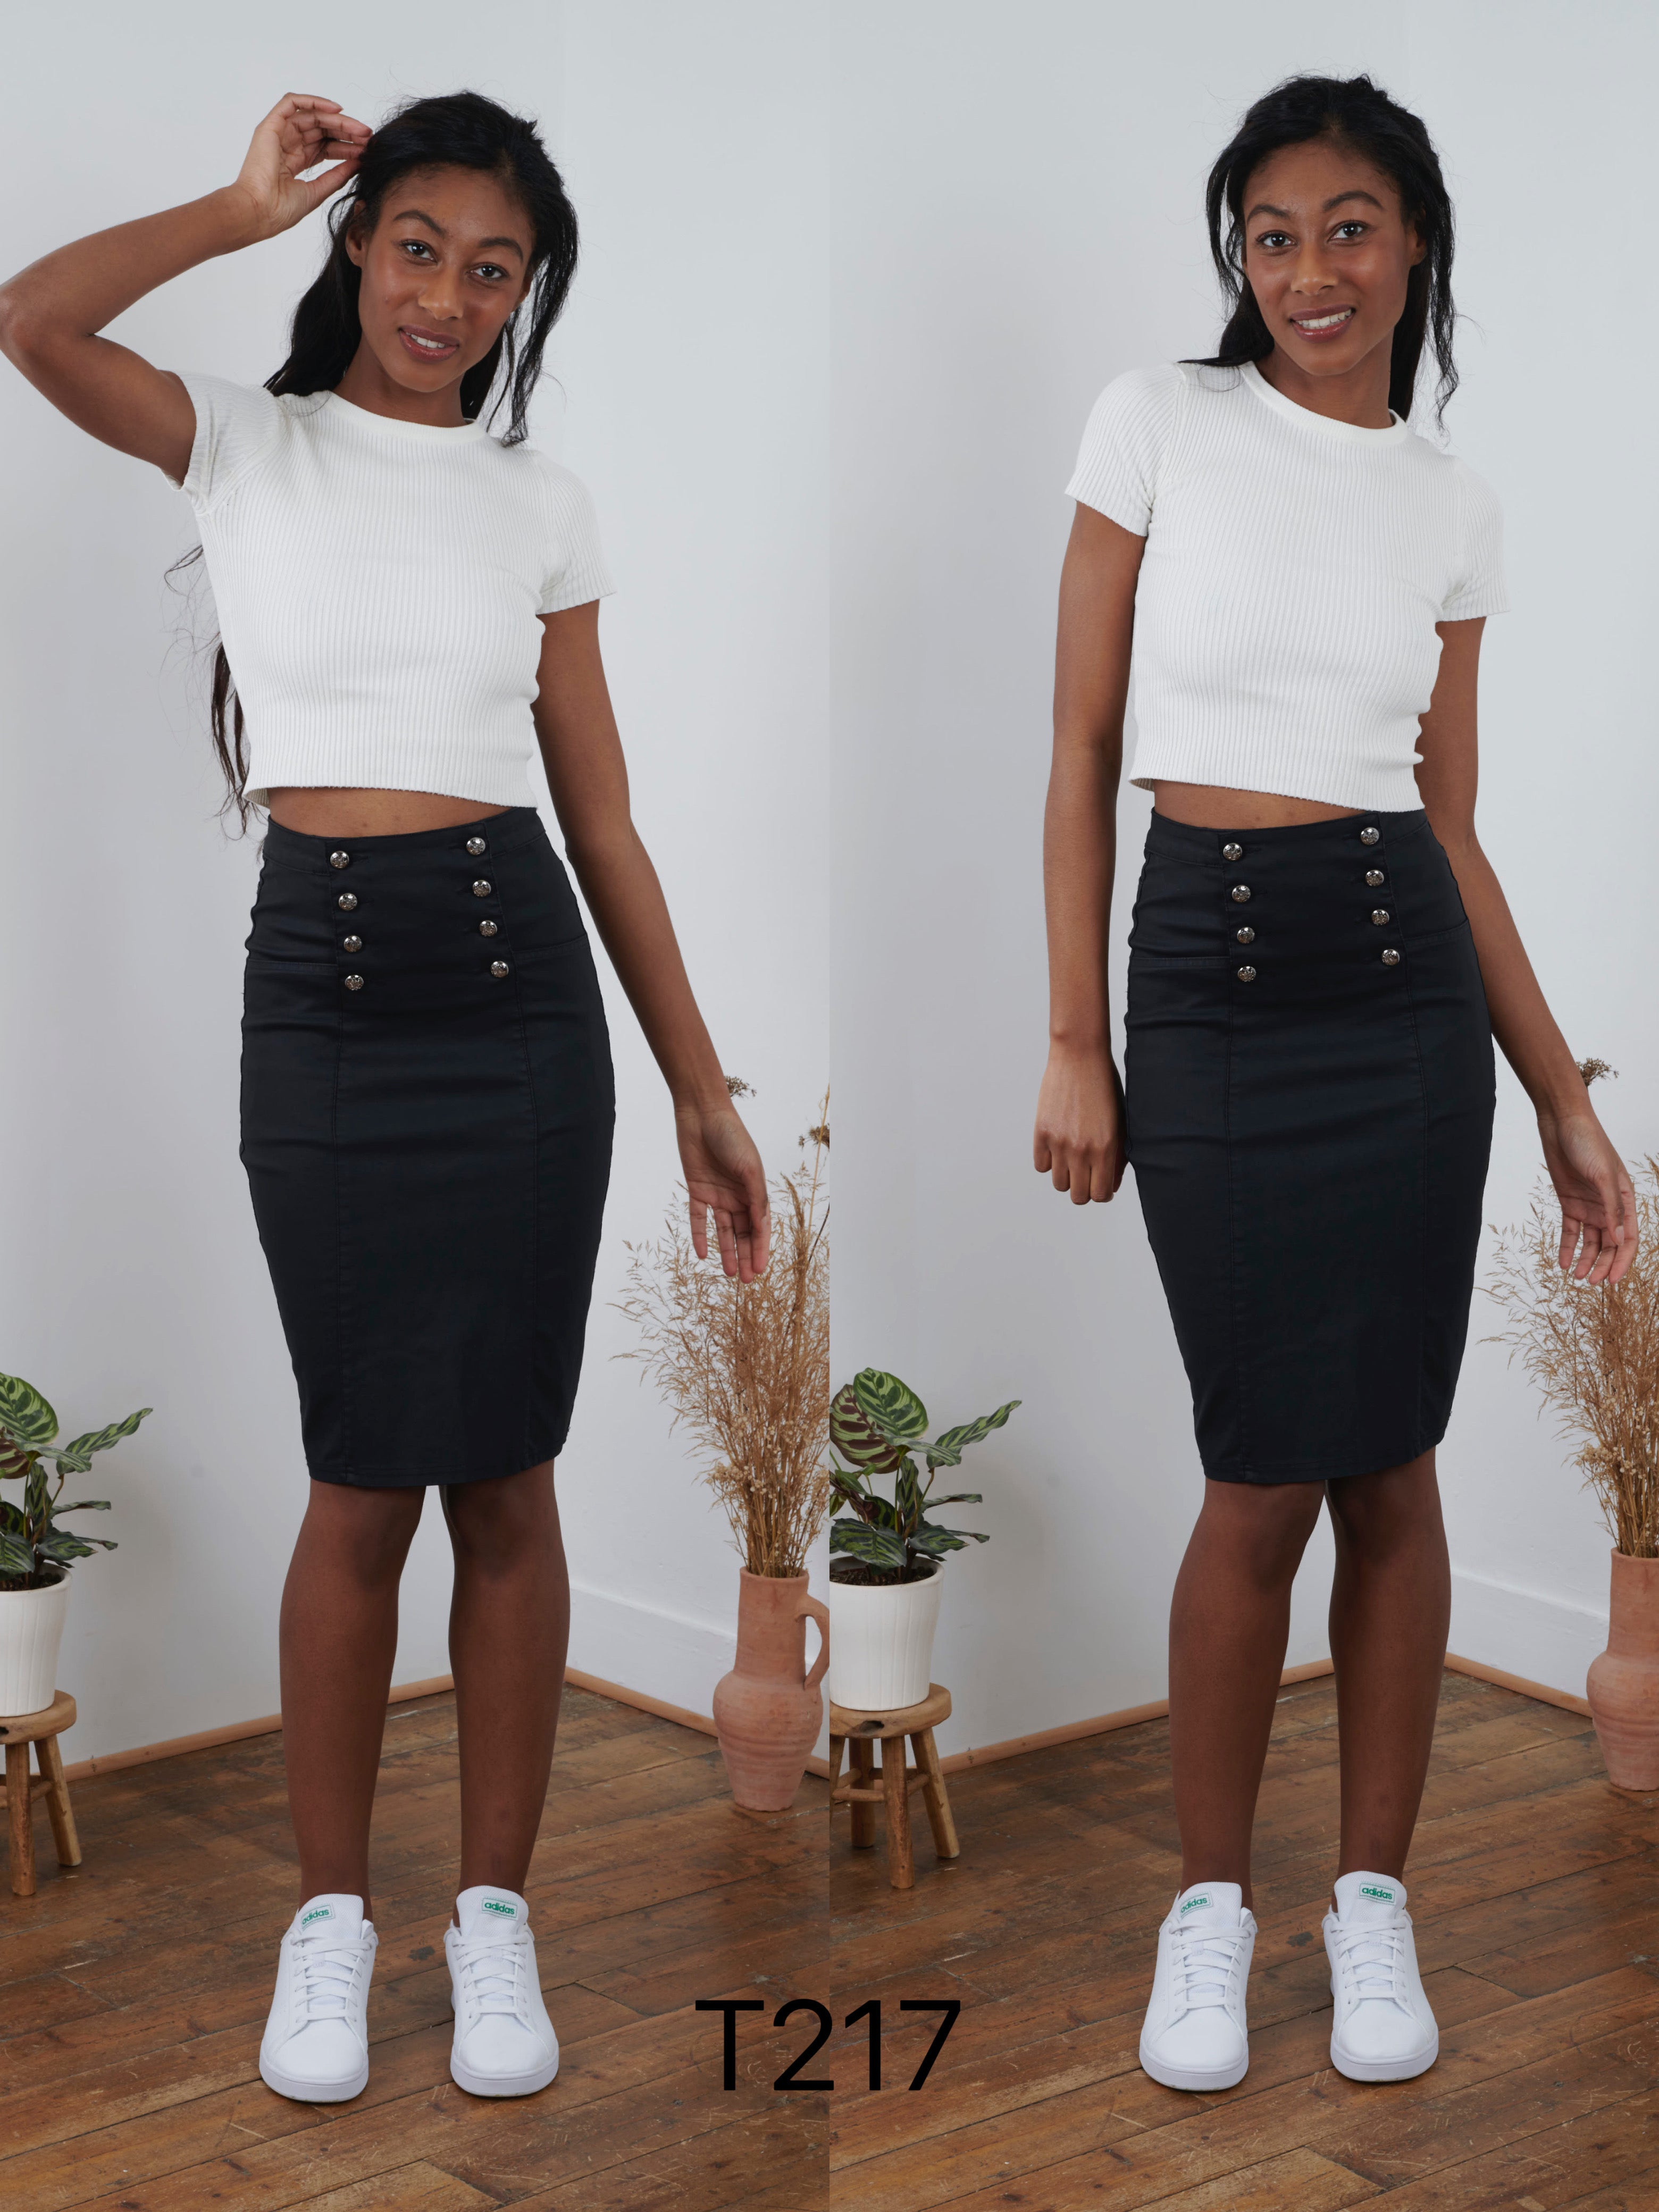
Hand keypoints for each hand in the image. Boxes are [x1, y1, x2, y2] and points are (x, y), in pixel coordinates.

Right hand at [226, 93, 371, 241]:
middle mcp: (287, 144)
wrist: (260, 212)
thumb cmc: (281, 210)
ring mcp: (278, 133)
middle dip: (346, 131)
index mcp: (296, 161)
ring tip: (358, 129)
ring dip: (337, 119)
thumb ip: (337, 176)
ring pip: (312, 115)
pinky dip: (313, 102)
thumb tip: (358, 163)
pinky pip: (291, 102)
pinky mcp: (270, 125)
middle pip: (321, 129)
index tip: (367, 150)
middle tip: (368, 136)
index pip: (326, 146)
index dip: (346, 146)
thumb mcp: (318, 191)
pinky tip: (336, 110)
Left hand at [677, 1101, 770, 1281]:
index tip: (760, 1270)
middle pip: (742, 1233)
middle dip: (745, 1256)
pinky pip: (698, 1218)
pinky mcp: (697, 1190)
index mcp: (754, 1190)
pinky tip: (702, 1254)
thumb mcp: (749, 1168)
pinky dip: (700, 1236)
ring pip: (723, 1230)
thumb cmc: (732, 1136)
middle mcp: (737, 1195)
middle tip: (747, 1281)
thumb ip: (755, 1198)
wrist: (703, 1114)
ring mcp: (717, 1194)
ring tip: (729, 1273)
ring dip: (726, 1251)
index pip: (759, 1227)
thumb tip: (761, 1227)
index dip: (760, 1249)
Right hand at [1034, 1042, 1125, 1203]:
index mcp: (1106, 1148)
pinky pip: (1041, 1165)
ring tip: (1072, 1156)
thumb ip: (1117, 1156)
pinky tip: (1058, 1145)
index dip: (1102, 1192)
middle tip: (1086, 1172)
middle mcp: (1082, 1149)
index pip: (1100, 1195)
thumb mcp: (1120, 1122)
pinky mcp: (1041, 1132)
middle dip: (1084, 1188)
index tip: (1101, 1183)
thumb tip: (1110, 1185)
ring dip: (1066, 1175)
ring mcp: (1059, 1142)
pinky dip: (1049, 1161)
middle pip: (1079, 1196)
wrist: (1080, 1056)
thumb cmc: (1105, 1086)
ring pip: (1059, 1183)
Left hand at [1539, 1107, 1637, 1284]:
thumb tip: (1619, 1239)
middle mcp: (1608, 1206)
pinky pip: (1571, 1231)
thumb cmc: (1589, 1143)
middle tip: (1591, 1283)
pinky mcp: (1570, 1203)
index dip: (1622, 1260)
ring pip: (1590, 1241)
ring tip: (1577, 1277)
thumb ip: (1611, 1208)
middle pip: (1609, 1243)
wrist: (1562, 1124)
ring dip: (1586, 1259)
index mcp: (1625, 1199)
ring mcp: (1589, 1205)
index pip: (1628, 1238)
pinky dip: (1568, 1247)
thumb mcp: (1603, 1176)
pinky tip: (1564, 1263)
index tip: (1613, 1281)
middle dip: (1602, 1264)